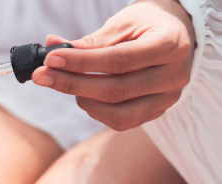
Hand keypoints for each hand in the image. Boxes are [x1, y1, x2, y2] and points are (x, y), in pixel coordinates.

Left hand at [32, 0, 194, 130]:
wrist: (179, 33)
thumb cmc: (148, 24)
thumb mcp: (123, 24)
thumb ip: (91, 41)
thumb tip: (51, 48)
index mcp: (169, 45)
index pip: (118, 60)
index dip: (81, 62)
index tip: (50, 59)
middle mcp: (173, 76)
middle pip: (115, 90)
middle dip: (72, 84)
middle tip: (42, 76)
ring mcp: (167, 98)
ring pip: (118, 114)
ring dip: (82, 100)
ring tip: (65, 82)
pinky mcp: (156, 112)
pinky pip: (122, 121)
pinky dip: (96, 110)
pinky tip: (84, 94)